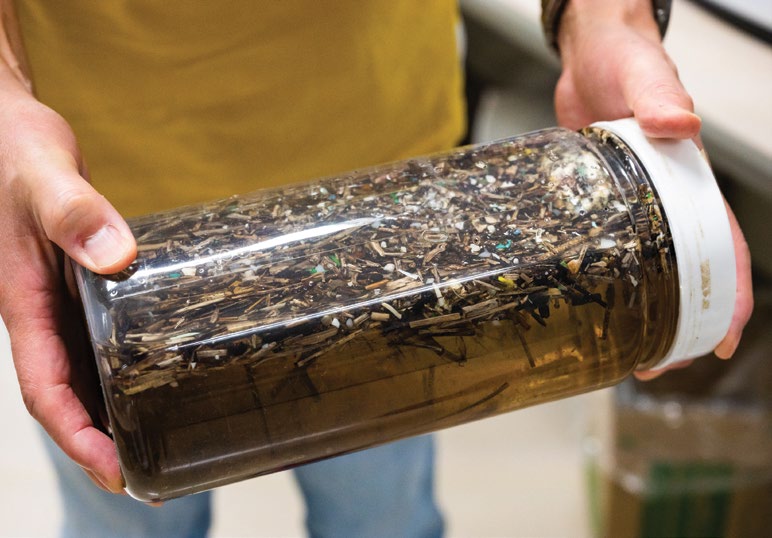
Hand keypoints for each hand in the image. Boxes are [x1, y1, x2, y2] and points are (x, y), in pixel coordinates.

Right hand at [0, 67, 135, 492]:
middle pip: (67, 394)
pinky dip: (120, 363)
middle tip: (151, 474)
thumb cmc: (14, 152)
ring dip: (112, 408)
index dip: (77, 437)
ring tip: (160, 437)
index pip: (45, 390)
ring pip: (83, 370)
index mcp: (23, 304)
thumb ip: (74, 214)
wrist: (9, 129)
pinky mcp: (80, 282)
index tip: (116, 473)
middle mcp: (40, 313)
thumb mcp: (42, 179)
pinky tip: (154, 371)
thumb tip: (115, 257)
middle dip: (101, 439)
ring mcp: (59, 300)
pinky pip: (98, 335)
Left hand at [552, 0, 752, 373]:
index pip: (724, 245)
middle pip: (687, 271)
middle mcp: (666, 198)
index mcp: (690, 179)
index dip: (731, 295)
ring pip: (649, 267)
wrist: (590, 52)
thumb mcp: (645, 75)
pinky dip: (608, 279)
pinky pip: (612, 248)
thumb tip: (680, 124)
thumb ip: (660, 96)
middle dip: (681, 322)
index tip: (725, 340)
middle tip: (655, 365)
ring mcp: (633, 203)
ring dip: (643, 309)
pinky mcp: (602, 200)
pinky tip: (588, 302)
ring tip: (621, 350)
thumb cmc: (625, 59)